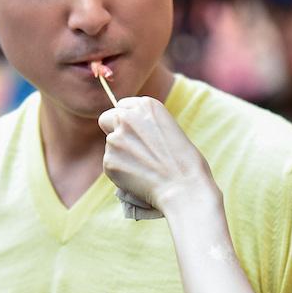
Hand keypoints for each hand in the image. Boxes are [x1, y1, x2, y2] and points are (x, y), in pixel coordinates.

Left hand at [99, 97, 217, 214]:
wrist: (183, 187)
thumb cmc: (185, 162)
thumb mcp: (169, 128)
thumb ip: (147, 124)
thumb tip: (132, 132)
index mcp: (145, 105)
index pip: (122, 106)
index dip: (127, 120)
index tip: (134, 131)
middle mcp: (126, 117)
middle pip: (106, 119)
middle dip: (113, 130)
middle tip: (129, 148)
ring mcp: (115, 139)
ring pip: (110, 145)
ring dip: (120, 154)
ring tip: (144, 168)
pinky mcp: (109, 160)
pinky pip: (110, 164)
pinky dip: (120, 172)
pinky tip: (139, 178)